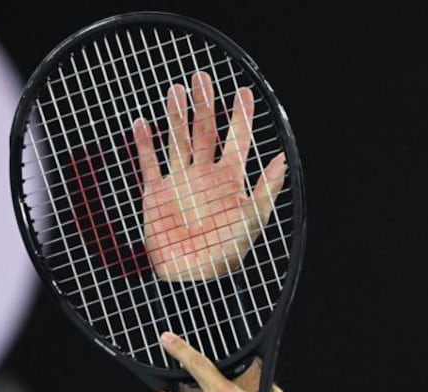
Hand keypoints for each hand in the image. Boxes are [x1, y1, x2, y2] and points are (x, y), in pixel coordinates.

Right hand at [133, 71, 286, 281]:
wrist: (190, 278)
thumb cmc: (225, 253)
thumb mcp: (252, 221)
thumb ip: (266, 190)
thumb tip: (284, 159)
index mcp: (230, 180)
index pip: (237, 141)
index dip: (240, 118)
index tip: (243, 92)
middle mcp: (205, 176)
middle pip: (205, 132)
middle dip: (204, 105)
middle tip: (202, 77)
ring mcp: (179, 182)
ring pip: (178, 141)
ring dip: (176, 116)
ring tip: (176, 90)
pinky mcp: (156, 194)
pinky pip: (149, 164)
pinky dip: (144, 144)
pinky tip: (143, 123)